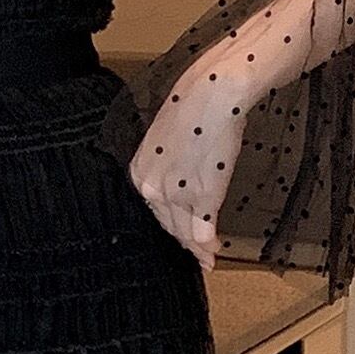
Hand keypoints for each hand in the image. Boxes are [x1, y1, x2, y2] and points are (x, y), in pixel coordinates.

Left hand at [129, 68, 242, 269]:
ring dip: (198, 248)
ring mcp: (177, 195)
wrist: (214, 94)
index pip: (154, 208)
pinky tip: (213, 253)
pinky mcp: (201, 197)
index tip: (181, 237)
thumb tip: (182, 175)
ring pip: (185, 231)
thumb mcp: (170, 138)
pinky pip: (204, 230)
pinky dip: (209, 244)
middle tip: (198, 256)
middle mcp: (152, 187)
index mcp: (140, 171)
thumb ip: (172, 163)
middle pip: (169, 224)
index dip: (170, 225)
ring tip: (207, 259)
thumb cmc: (196, 106)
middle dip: (185, 242)